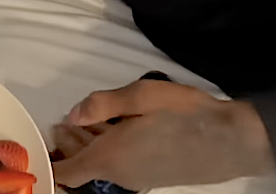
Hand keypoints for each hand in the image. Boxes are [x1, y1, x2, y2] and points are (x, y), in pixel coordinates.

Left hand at [52, 79, 275, 190]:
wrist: (229, 139)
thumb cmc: (182, 113)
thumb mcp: (140, 96)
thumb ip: (102, 104)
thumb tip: (72, 114)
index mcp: (112, 157)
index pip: (69, 173)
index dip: (52, 159)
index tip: (45, 139)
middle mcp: (121, 175)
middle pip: (84, 165)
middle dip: (70, 145)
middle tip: (62, 121)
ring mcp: (139, 179)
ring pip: (102, 162)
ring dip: (90, 143)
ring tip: (84, 120)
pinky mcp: (153, 176)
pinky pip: (120, 163)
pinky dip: (109, 146)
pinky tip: (113, 126)